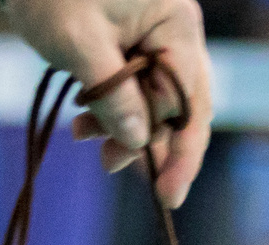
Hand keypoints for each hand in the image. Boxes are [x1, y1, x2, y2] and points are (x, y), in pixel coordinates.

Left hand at [0, 0, 212, 206]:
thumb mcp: (79, 45)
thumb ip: (113, 97)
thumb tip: (139, 142)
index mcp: (176, 24)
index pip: (189, 101)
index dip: (181, 153)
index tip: (167, 197)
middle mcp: (174, 30)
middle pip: (178, 104)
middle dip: (146, 141)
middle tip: (108, 166)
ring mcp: (154, 36)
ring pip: (153, 100)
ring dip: (121, 127)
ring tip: (81, 136)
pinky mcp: (131, 43)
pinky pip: (133, 88)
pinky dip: (110, 109)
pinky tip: (83, 122)